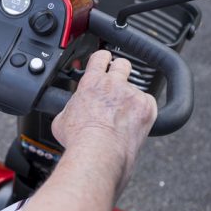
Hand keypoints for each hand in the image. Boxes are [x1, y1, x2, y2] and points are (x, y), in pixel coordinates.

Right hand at [52, 50, 156, 184]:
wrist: (98, 154)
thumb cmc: (79, 140)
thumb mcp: (62, 119)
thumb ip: (70, 107)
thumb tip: (71, 110)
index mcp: (91, 82)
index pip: (100, 56)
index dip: (103, 58)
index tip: (104, 62)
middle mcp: (113, 83)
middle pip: (122, 64)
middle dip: (121, 71)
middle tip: (118, 84)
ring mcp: (132, 94)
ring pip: (136, 88)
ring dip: (131, 98)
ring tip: (124, 115)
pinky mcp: (146, 107)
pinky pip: (148, 102)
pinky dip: (143, 110)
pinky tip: (133, 122)